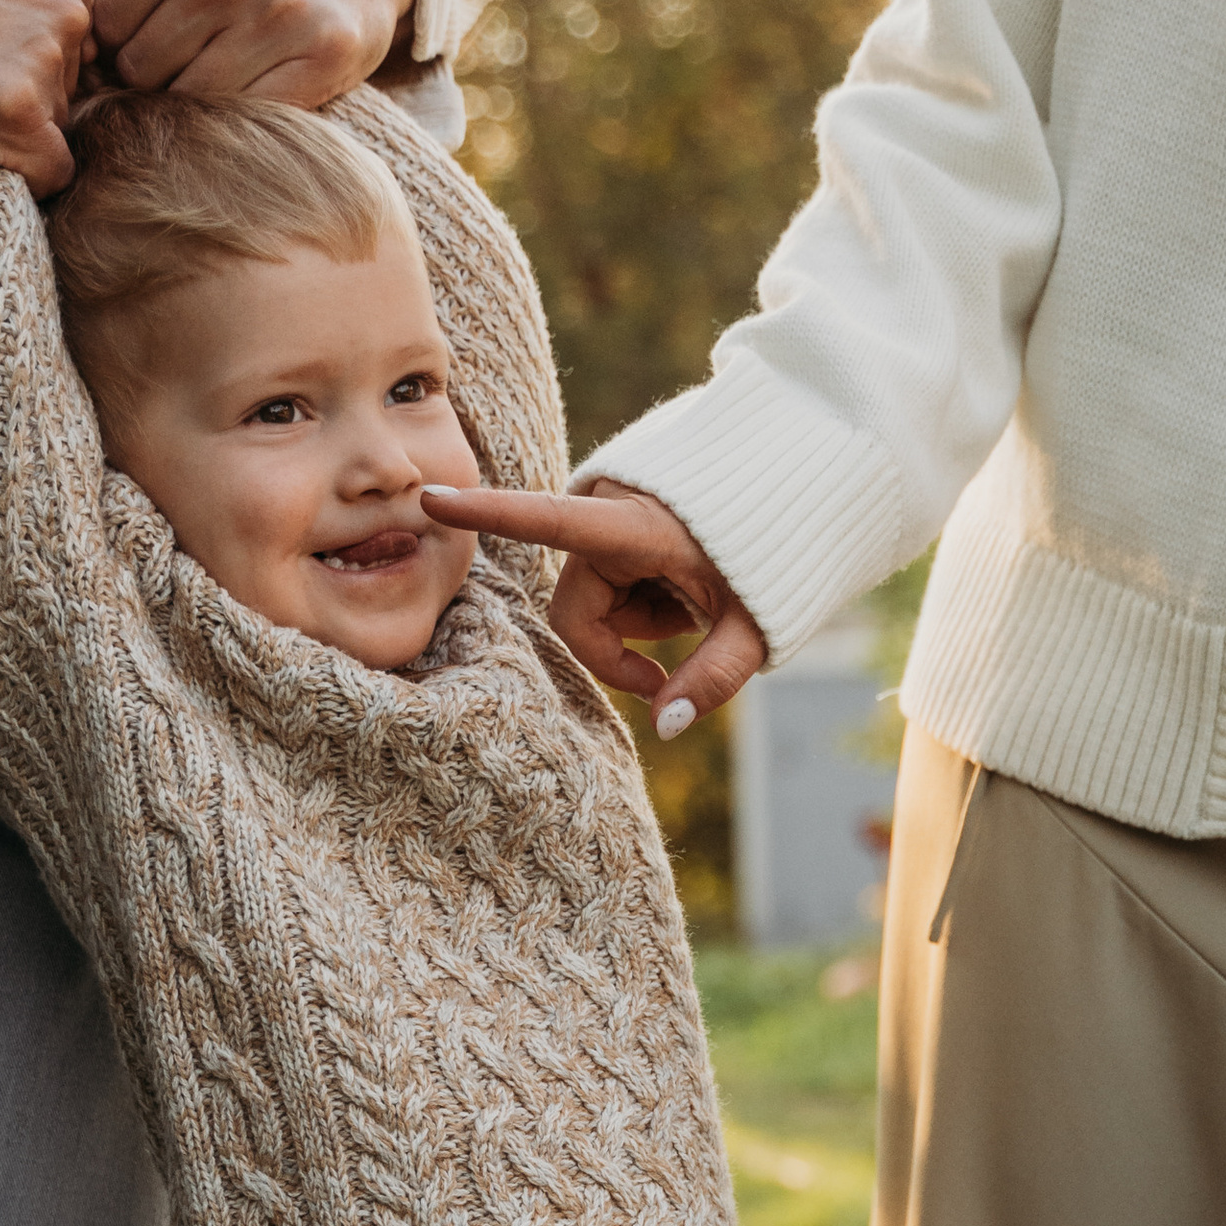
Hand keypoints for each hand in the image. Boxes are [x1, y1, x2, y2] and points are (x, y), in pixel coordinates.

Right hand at [0, 0, 92, 192]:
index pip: (70, 13)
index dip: (25, 33)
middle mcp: (63, 2)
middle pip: (68, 67)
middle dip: (23, 77)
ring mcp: (42, 61)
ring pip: (54, 117)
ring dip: (13, 122)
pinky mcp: (14, 118)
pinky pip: (50, 170)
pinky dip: (21, 172)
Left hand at [74, 0, 414, 105]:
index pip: (105, 24)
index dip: (109, 44)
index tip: (131, 41)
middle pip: (142, 68)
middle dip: (144, 75)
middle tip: (166, 65)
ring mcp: (281, 15)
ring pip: (190, 99)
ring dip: (187, 98)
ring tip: (201, 73)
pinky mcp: (324, 56)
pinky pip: (249, 114)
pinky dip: (236, 114)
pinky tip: (240, 87)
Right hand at [415, 479, 769, 730]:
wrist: (793, 500)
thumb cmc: (776, 561)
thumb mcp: (757, 626)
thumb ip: (714, 678)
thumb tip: (665, 729)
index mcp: (637, 523)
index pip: (549, 520)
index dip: (488, 513)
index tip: (432, 497)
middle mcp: (610, 511)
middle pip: (578, 608)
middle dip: (624, 642)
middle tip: (685, 644)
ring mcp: (609, 514)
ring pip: (593, 600)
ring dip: (640, 616)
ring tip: (692, 595)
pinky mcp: (612, 521)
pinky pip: (605, 580)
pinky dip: (643, 596)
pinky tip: (683, 580)